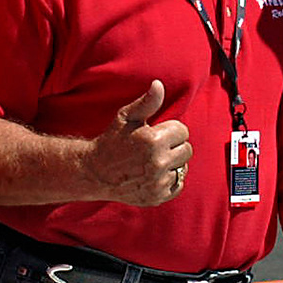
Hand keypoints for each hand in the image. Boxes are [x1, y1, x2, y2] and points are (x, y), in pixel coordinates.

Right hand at [79, 81, 192, 204]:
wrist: (96, 173)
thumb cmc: (112, 141)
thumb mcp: (126, 118)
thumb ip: (147, 102)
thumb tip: (158, 85)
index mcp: (153, 140)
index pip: (183, 131)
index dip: (170, 130)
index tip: (156, 133)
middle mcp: (158, 163)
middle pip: (187, 150)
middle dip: (173, 146)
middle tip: (155, 148)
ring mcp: (158, 182)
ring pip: (182, 168)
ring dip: (172, 164)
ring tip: (152, 161)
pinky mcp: (158, 197)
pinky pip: (178, 185)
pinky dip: (169, 180)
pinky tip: (153, 175)